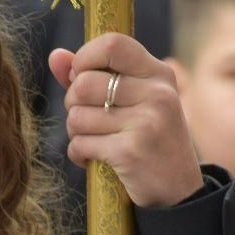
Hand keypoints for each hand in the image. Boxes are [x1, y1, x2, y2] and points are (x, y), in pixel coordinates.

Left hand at [49, 35, 203, 207]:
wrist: (179, 191)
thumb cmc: (150, 139)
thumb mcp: (135, 101)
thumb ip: (94, 75)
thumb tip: (55, 56)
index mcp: (159, 74)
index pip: (113, 44)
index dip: (85, 58)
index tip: (81, 77)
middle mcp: (157, 94)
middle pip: (84, 84)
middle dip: (73, 103)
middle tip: (87, 118)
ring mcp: (146, 122)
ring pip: (77, 116)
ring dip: (75, 133)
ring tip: (94, 140)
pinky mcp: (130, 152)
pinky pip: (80, 144)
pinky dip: (78, 154)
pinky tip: (92, 159)